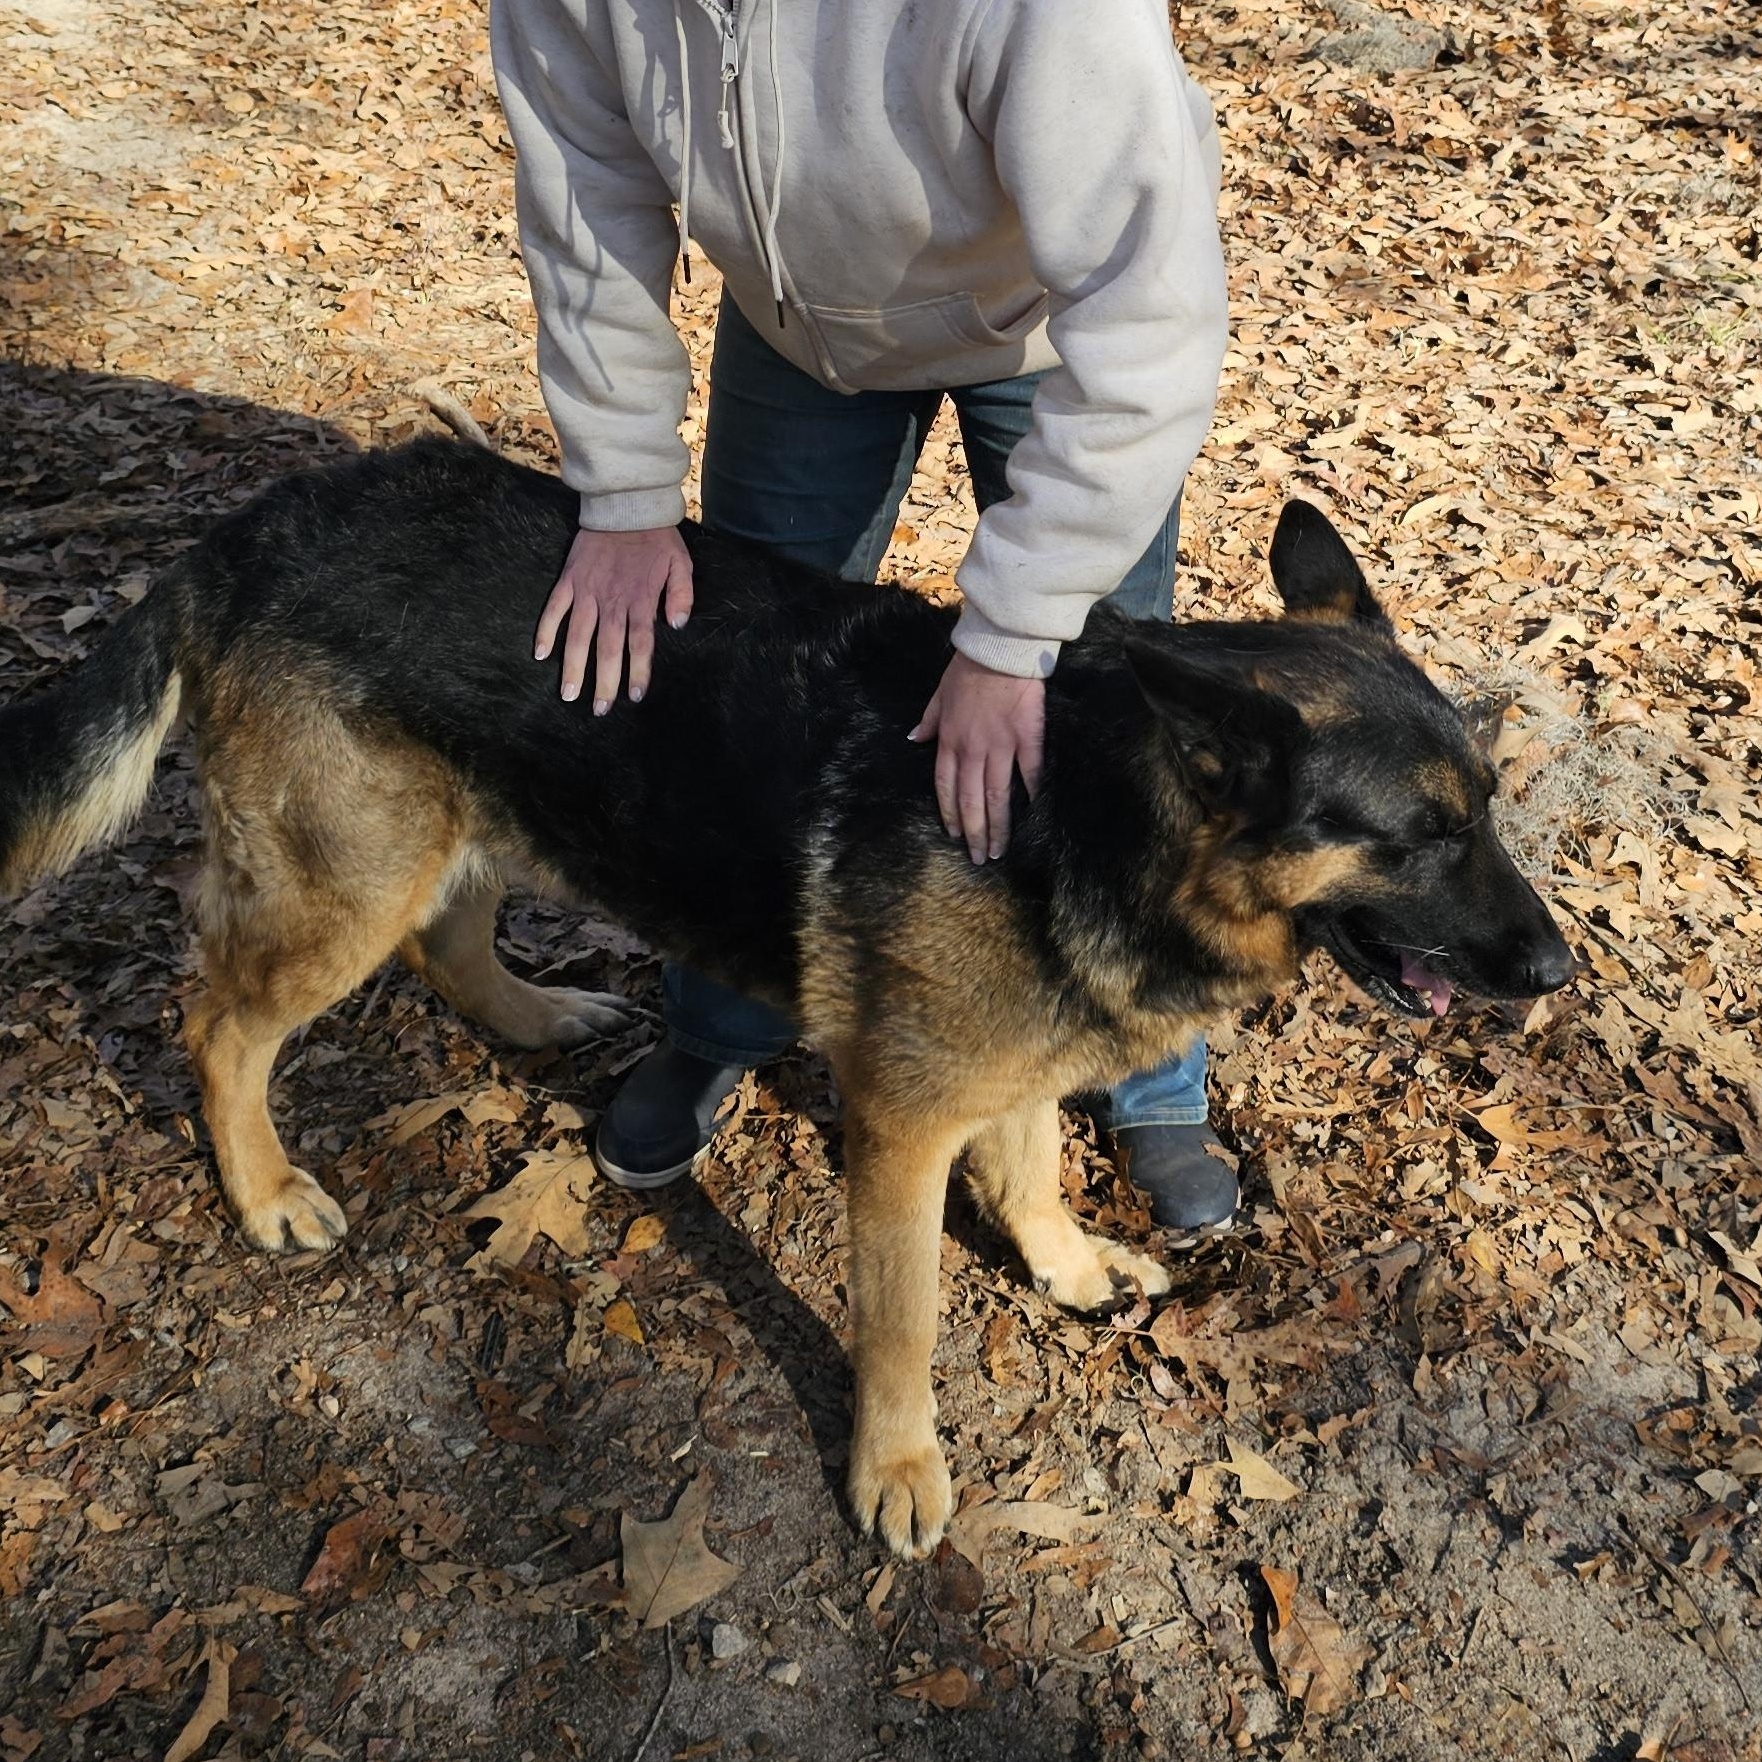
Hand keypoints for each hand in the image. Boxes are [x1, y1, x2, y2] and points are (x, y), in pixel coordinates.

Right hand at [534, 526, 693, 711]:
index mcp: (640, 600)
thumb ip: (681, 595)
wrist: (626, 505)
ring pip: (578, 635)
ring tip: (568, 694)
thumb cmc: (657, 539)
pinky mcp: (570, 579)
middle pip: (607, 648)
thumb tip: (677, 624)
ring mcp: (587, 591)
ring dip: (573, 666)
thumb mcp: (681, 564)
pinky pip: (554, 608)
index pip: (639, 644)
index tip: (634, 696)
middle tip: (598, 709)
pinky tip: (540, 654)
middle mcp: (612, 601)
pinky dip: (546, 630)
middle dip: (603, 682)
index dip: (637, 671)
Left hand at [910, 651, 1044, 862]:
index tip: (955, 836)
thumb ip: (928, 721)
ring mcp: (1001, 745)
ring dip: (999, 826)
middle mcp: (973, 749)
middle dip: (974, 833)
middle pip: (971, 801)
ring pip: (997, 795)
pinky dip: (1033, 793)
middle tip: (980, 858)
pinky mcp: (1028, 737)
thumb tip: (913, 739)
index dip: (949, 815)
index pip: (946, 787)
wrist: (999, 647)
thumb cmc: (968, 668)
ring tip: (1001, 850)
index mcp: (949, 741)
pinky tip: (1035, 814)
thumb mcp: (938, 694)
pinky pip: (1030, 771)